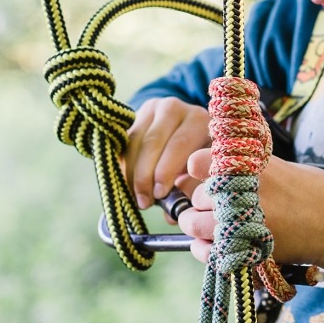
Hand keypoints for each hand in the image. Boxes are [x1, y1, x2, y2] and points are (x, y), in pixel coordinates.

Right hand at [123, 97, 209, 215]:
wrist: (183, 128)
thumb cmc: (197, 156)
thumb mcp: (200, 169)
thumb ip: (190, 189)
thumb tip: (172, 214)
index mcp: (198, 119)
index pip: (179, 144)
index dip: (166, 171)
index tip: (159, 195)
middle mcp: (175, 108)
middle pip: (153, 142)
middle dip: (145, 175)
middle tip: (144, 202)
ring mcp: (152, 108)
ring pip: (134, 141)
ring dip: (131, 173)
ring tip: (135, 197)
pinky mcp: (134, 114)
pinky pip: (123, 141)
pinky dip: (123, 164)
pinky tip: (126, 183)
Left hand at [178, 148, 323, 273]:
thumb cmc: (316, 193)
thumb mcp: (281, 167)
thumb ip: (248, 169)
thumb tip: (217, 170)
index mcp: (248, 167)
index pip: (197, 162)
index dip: (199, 168)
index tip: (207, 173)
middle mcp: (240, 193)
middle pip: (198, 196)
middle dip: (205, 203)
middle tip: (221, 207)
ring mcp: (240, 223)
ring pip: (195, 224)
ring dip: (200, 226)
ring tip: (218, 228)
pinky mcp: (245, 250)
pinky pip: (208, 252)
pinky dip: (207, 251)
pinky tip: (218, 248)